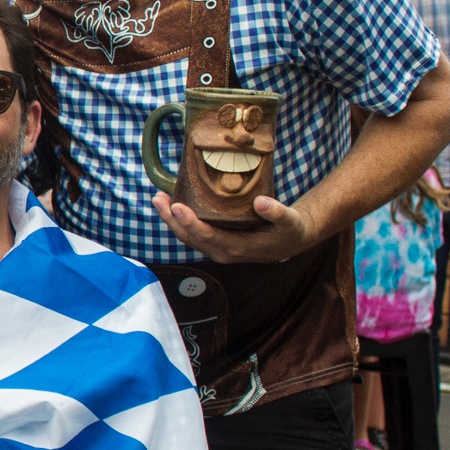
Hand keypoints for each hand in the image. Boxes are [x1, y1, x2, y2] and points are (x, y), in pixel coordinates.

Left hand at [151, 191, 321, 263]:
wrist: (292, 242)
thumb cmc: (290, 230)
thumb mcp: (290, 221)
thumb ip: (277, 212)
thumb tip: (261, 202)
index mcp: (237, 248)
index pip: (207, 236)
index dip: (190, 222)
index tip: (176, 206)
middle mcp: (222, 252)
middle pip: (189, 237)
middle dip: (171, 219)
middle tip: (158, 198)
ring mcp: (217, 249)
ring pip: (187, 236)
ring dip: (171, 219)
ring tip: (158, 198)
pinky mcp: (215, 242)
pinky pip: (192, 233)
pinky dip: (179, 220)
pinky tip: (171, 204)